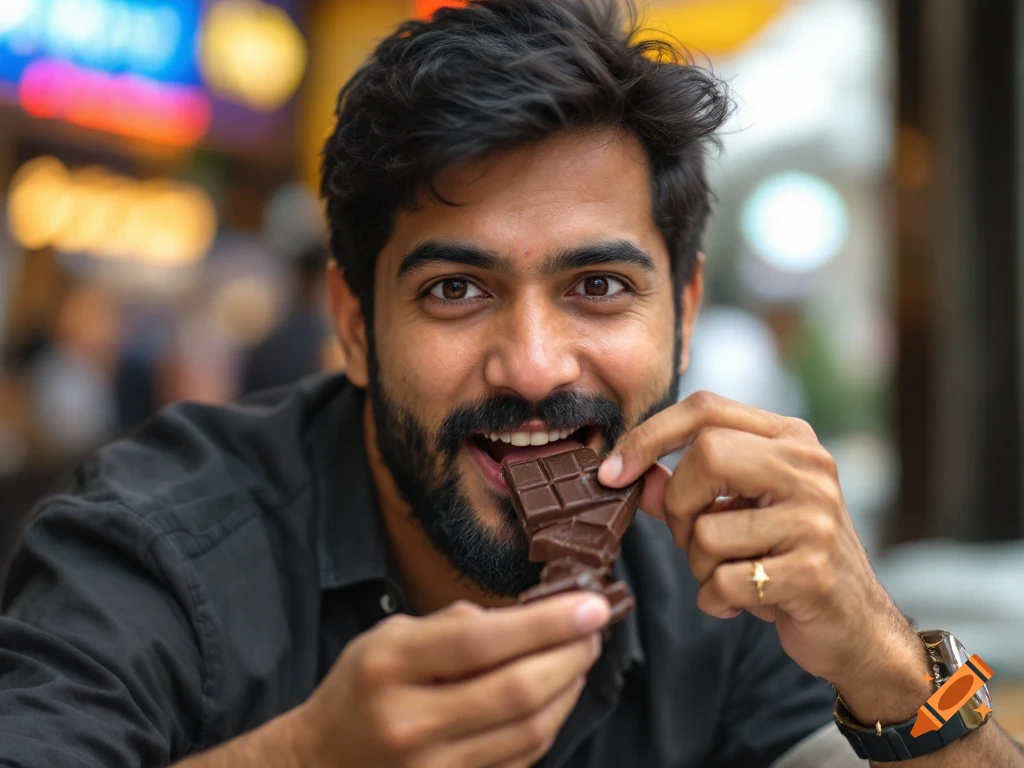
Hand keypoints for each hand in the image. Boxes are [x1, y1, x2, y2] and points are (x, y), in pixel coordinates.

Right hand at [294, 593, 609, 767]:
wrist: (321, 763)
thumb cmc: (362, 687)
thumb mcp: (389, 635)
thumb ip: (453, 624)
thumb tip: (526, 617)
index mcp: (391, 667)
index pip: (483, 641)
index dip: (547, 623)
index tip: (592, 604)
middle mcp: (411, 723)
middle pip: (516, 692)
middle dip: (571, 655)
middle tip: (595, 629)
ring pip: (529, 731)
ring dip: (568, 689)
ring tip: (580, 656)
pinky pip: (521, 759)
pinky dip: (549, 722)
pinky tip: (557, 694)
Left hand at [597, 391, 916, 693]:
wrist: (855, 625)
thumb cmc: (786, 558)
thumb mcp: (738, 512)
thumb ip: (685, 489)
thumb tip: (633, 475)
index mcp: (791, 439)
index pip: (705, 408)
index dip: (649, 435)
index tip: (612, 471)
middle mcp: (809, 467)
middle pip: (707, 454)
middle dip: (678, 506)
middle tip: (691, 536)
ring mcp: (815, 518)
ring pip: (707, 530)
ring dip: (699, 565)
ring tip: (730, 573)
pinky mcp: (812, 572)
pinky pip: (722, 582)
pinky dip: (715, 601)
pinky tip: (741, 602)